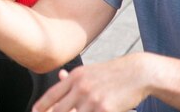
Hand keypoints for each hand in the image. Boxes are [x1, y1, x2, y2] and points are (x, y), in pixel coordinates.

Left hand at [33, 54, 148, 111]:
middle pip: (59, 109)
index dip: (41, 106)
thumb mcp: (90, 71)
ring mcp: (92, 99)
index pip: (52, 95)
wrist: (138, 72)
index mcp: (75, 77)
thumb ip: (74, 77)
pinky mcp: (105, 109)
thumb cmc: (113, 73)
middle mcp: (80, 87)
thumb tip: (60, 76)